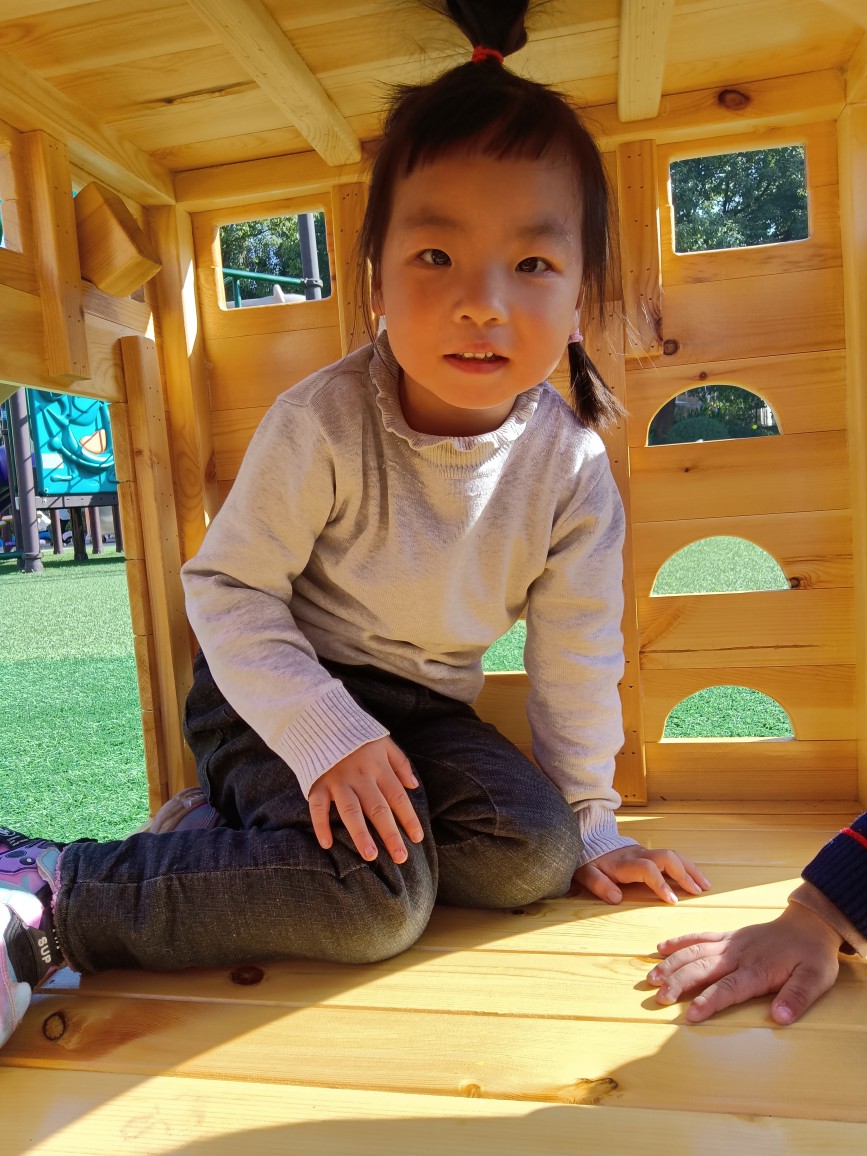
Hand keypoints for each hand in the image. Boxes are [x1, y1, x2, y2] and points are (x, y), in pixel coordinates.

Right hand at [307, 737, 424, 863]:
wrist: (322, 720)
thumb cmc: (357, 736)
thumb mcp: (384, 742)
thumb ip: (400, 762)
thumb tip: (414, 785)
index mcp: (379, 767)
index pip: (398, 797)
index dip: (408, 818)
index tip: (417, 838)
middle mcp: (360, 777)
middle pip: (378, 809)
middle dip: (390, 834)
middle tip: (400, 857)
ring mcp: (338, 781)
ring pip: (351, 811)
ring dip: (361, 834)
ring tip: (370, 856)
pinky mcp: (317, 784)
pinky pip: (318, 807)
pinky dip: (320, 825)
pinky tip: (327, 844)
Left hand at [573, 844, 710, 904]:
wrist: (589, 841)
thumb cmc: (590, 862)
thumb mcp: (587, 874)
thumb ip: (599, 885)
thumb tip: (616, 897)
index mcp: (625, 862)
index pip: (648, 869)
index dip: (661, 883)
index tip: (672, 901)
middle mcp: (639, 854)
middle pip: (667, 857)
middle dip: (684, 874)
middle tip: (697, 892)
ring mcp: (646, 851)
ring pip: (673, 855)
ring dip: (690, 869)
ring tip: (705, 886)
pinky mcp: (650, 853)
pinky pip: (672, 857)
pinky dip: (686, 866)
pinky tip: (696, 878)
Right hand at [647, 902, 841, 1023]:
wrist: (809, 924)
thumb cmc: (812, 956)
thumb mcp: (816, 979)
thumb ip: (796, 998)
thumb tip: (779, 1018)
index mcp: (758, 969)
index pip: (728, 988)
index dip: (708, 1002)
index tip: (689, 1015)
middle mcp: (738, 954)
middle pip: (703, 968)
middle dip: (679, 982)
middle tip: (658, 997)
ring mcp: (730, 943)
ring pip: (695, 951)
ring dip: (672, 963)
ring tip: (652, 977)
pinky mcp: (727, 935)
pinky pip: (699, 936)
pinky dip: (680, 942)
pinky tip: (661, 948)